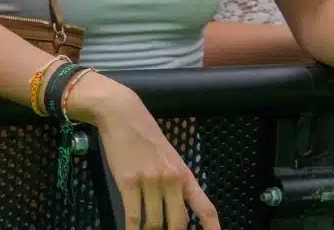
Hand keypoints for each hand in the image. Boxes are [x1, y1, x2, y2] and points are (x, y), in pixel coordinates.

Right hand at [68, 72, 219, 229]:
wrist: (121, 114)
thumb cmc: (145, 134)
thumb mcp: (169, 157)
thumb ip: (175, 181)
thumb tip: (176, 209)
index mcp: (184, 175)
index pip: (205, 208)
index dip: (213, 229)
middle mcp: (171, 180)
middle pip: (178, 223)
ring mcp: (149, 181)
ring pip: (154, 222)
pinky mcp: (127, 181)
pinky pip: (133, 215)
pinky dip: (131, 228)